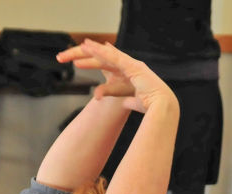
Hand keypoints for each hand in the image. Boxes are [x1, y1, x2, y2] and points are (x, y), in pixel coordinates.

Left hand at [57, 39, 175, 113]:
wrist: (162, 107)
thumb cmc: (151, 107)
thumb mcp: (133, 102)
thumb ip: (127, 101)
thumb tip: (124, 103)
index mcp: (129, 73)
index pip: (107, 65)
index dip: (94, 61)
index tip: (81, 59)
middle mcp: (129, 65)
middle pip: (104, 57)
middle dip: (85, 55)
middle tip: (68, 54)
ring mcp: (131, 64)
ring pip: (106, 55)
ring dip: (90, 51)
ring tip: (74, 50)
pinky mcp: (132, 66)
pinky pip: (113, 57)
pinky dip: (100, 52)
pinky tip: (88, 48)